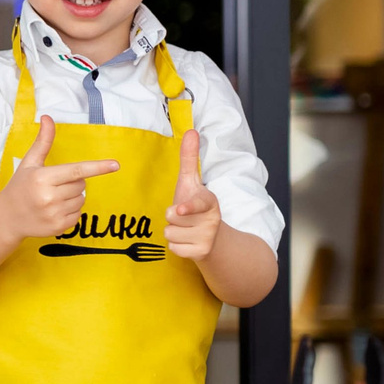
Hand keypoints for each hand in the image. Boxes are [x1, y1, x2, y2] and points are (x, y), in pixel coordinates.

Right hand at [0, 116, 120, 239]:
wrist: (6, 219)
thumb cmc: (20, 187)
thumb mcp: (29, 164)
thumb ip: (43, 142)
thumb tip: (48, 118)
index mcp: (42, 178)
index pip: (76, 171)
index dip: (97, 167)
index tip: (115, 165)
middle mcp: (48, 197)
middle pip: (81, 185)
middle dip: (73, 183)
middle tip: (54, 186)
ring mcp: (54, 214)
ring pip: (82, 200)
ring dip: (73, 198)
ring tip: (52, 199)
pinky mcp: (58, 227)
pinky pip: (79, 215)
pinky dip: (71, 212)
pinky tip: (54, 211)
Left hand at [164, 129, 223, 260]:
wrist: (213, 237)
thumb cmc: (195, 206)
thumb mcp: (191, 182)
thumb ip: (189, 158)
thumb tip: (191, 130)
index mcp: (209, 201)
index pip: (197, 203)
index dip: (188, 207)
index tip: (181, 208)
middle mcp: (211, 219)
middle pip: (171, 217)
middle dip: (172, 217)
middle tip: (185, 216)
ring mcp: (207, 237)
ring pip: (169, 233)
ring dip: (173, 231)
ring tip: (186, 228)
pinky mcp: (201, 252)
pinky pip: (172, 248)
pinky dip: (175, 246)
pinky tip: (187, 241)